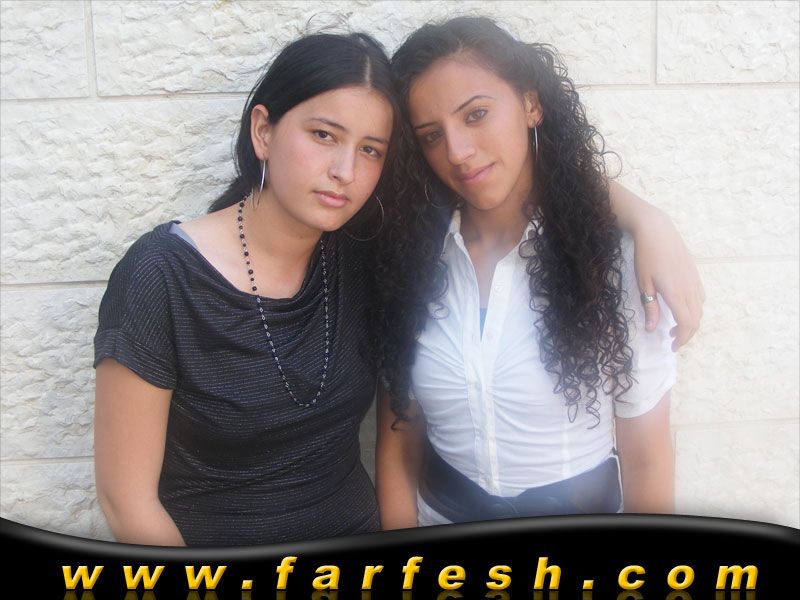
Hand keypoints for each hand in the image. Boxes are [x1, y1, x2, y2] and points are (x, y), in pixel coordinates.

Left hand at [633, 208, 704, 350]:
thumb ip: (650, 307)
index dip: (682, 338)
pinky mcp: (695, 274)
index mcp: (676, 294)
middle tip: (673, 340)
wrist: (657, 231)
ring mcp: (695, 281)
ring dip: (691, 322)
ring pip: (699, 309)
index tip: (672, 346)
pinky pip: (700, 297)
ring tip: (675, 327)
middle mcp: (690, 290)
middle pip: (695, 320)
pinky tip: (683, 308)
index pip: (686, 324)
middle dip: (686, 334)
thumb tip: (653, 329)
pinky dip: (695, 309)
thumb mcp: (643, 283)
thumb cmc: (646, 256)